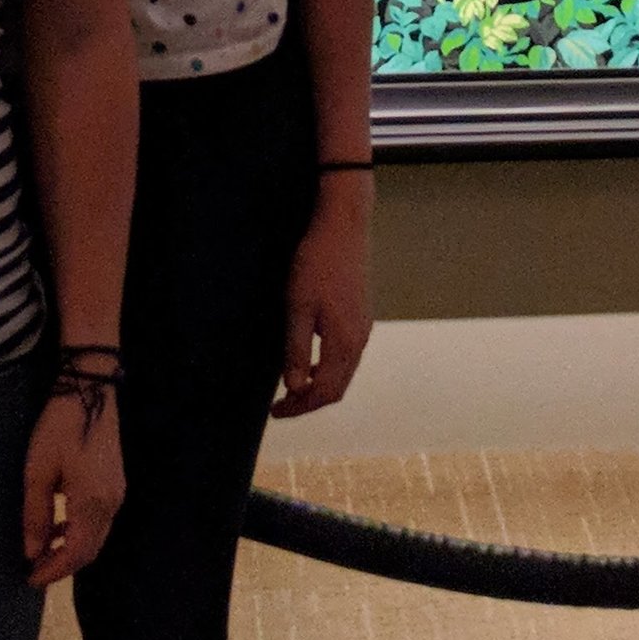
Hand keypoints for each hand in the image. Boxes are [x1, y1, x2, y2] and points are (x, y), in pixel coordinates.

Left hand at [22, 386, 125, 588]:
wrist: (90, 391)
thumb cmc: (59, 428)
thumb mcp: (38, 472)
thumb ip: (35, 515)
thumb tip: (31, 552)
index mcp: (92, 503)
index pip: (76, 553)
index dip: (53, 571)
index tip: (29, 579)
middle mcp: (110, 504)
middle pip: (90, 551)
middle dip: (62, 565)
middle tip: (34, 571)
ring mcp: (116, 493)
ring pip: (96, 537)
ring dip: (71, 550)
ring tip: (42, 553)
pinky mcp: (115, 483)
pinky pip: (99, 520)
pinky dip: (80, 532)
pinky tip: (60, 526)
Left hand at [271, 195, 374, 416]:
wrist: (342, 228)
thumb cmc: (316, 264)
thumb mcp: (297, 308)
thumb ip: (296, 350)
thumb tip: (294, 387)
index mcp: (344, 342)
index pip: (324, 392)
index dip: (299, 407)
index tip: (275, 412)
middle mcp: (358, 340)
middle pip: (337, 388)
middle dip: (309, 402)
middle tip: (281, 406)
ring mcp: (363, 329)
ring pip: (343, 373)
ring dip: (319, 386)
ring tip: (292, 387)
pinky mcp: (361, 316)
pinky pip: (347, 356)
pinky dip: (328, 369)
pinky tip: (310, 360)